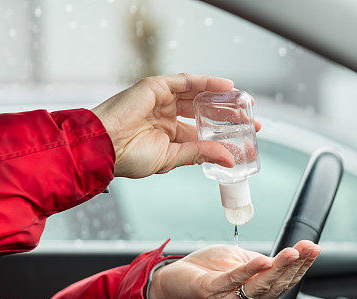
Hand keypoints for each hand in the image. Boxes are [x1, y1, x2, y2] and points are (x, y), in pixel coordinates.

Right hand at [91, 73, 261, 177]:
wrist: (104, 146)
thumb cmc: (128, 157)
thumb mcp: (172, 158)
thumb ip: (200, 154)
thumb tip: (228, 159)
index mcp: (169, 136)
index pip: (203, 132)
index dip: (224, 135)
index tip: (246, 139)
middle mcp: (166, 116)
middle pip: (204, 112)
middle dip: (228, 116)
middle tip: (252, 120)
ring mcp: (161, 100)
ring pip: (198, 95)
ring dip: (222, 98)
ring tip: (244, 103)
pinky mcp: (155, 87)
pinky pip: (186, 81)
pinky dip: (207, 82)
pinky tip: (227, 86)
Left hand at [148, 241, 320, 298]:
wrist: (175, 279)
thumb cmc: (209, 269)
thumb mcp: (241, 262)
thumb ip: (262, 263)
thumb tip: (285, 256)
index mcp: (258, 297)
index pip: (286, 282)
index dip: (302, 266)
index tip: (314, 248)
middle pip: (278, 284)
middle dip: (296, 264)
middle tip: (308, 248)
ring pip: (261, 285)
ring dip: (278, 268)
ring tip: (291, 253)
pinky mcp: (212, 292)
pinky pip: (234, 281)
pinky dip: (249, 270)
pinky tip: (262, 260)